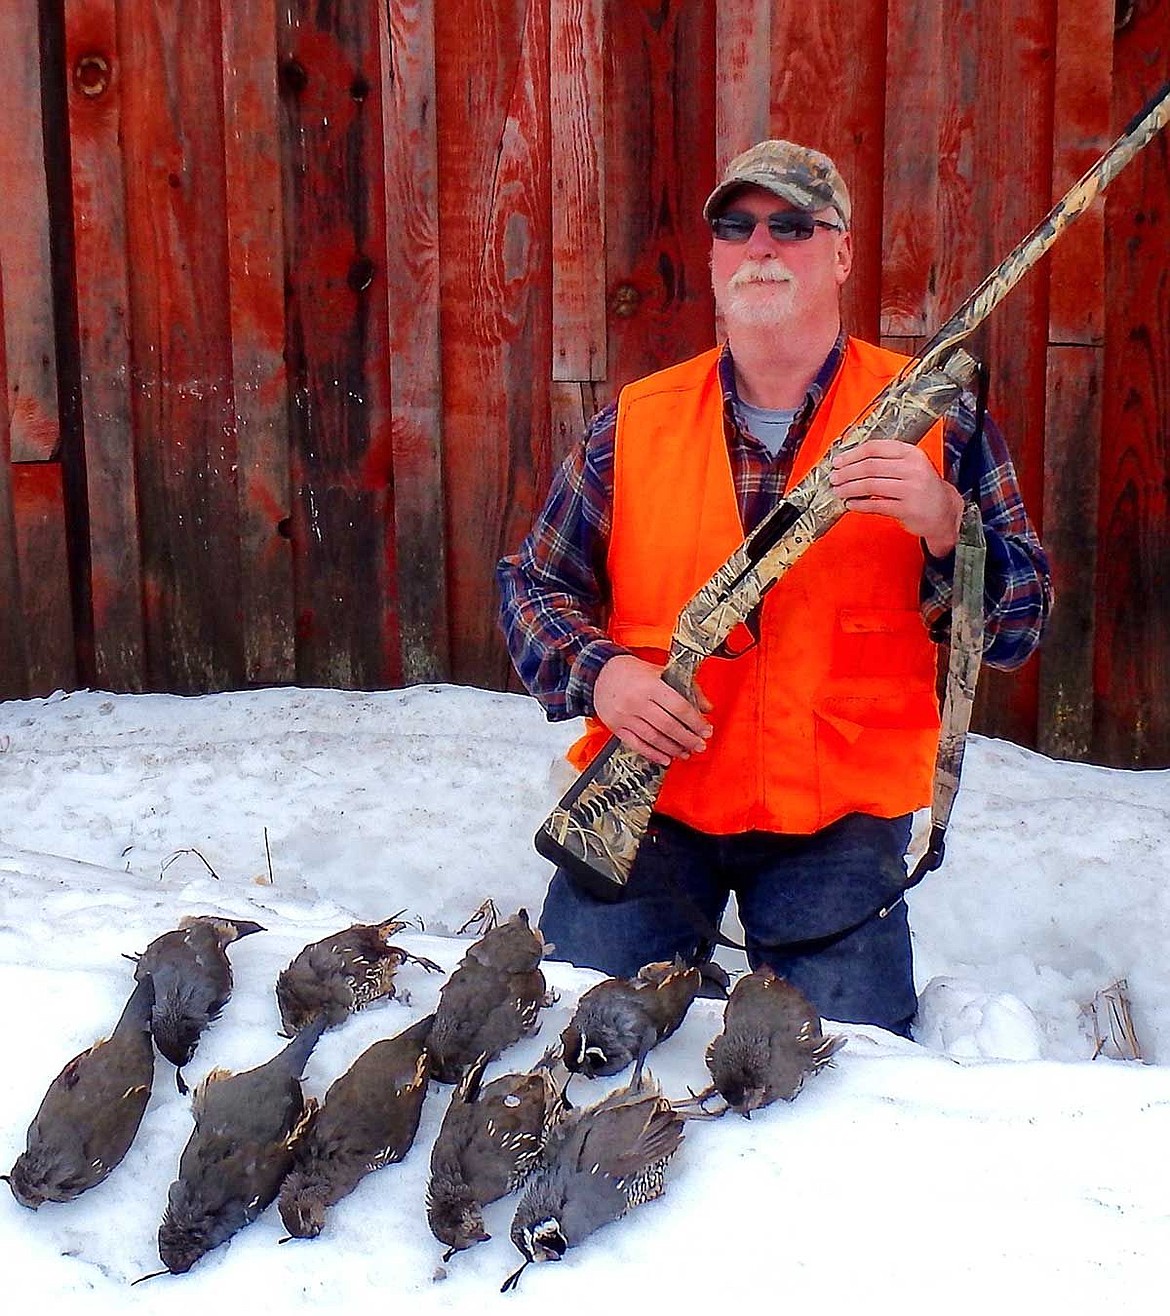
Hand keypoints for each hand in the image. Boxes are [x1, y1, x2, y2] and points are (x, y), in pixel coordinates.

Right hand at [592, 654, 712, 766]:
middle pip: (668, 726)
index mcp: (650, 685)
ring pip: (653, 738)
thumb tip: (707, 707)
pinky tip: (666, 759)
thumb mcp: (662, 672)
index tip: (706, 730)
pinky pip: (637, 745)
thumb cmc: (633, 672)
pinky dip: (653, 754)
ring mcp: (625, 716)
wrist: (601, 673)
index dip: (695, 721)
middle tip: (700, 745)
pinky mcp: (616, 727)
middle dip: (687, 739)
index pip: (679, 707)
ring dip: (673, 749)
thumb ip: (687, 688)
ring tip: (686, 752)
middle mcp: (636, 701)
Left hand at [830, 438, 963, 555]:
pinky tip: (851, 504)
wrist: (944, 512)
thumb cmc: (922, 488)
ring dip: (849, 488)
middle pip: (870, 466)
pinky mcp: (908, 509)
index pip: (876, 448)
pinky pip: (876, 505)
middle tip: (834, 478)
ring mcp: (912, 489)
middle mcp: (913, 468)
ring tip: (838, 491)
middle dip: (847, 472)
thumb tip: (850, 462)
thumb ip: (886, 461)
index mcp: (911, 453)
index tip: (838, 461)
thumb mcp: (911, 467)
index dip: (852, 454)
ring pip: (871, 485)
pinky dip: (860, 505)